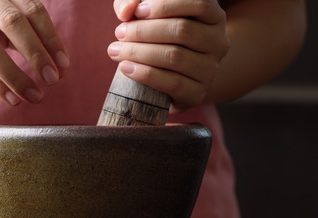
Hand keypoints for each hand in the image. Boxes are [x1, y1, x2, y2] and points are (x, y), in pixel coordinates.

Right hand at [0, 0, 69, 104]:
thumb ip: (19, 25)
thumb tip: (52, 61)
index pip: (33, 10)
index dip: (51, 38)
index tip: (64, 64)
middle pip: (14, 24)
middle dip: (37, 55)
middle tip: (53, 80)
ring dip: (16, 76)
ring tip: (34, 95)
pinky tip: (10, 97)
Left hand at [109, 0, 229, 111]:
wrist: (170, 81)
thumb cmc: (157, 41)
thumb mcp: (147, 17)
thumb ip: (134, 5)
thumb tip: (126, 10)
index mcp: (213, 17)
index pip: (199, 3)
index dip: (165, 5)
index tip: (137, 11)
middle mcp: (218, 41)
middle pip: (181, 30)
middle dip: (144, 30)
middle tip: (119, 32)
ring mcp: (210, 68)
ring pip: (175, 56)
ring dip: (139, 52)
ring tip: (115, 50)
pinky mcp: (198, 92)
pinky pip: (172, 82)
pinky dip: (145, 74)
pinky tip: (125, 67)